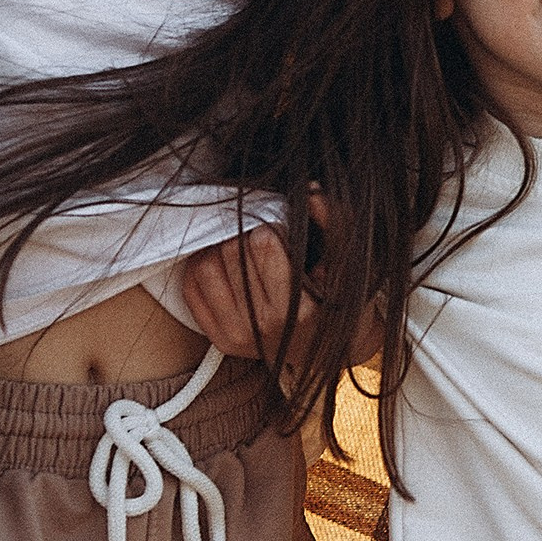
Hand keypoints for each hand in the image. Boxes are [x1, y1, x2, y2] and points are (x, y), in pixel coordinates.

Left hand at [182, 189, 384, 373]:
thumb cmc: (340, 300)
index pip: (262, 243)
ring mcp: (238, 335)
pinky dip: (202, 265)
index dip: (270, 226)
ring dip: (220, 247)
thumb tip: (309, 189)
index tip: (280, 230)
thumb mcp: (350, 261)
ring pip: (205, 265)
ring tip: (242, 249)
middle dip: (245, 234)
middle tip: (260, 238)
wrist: (325, 351)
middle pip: (231, 250)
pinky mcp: (220, 339)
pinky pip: (191, 287)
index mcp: (301, 308)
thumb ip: (337, 221)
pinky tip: (223, 264)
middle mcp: (265, 326)